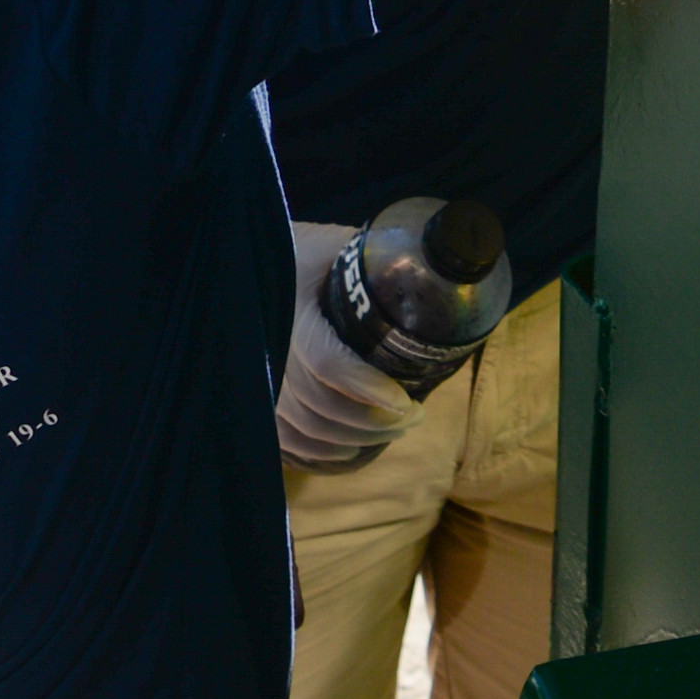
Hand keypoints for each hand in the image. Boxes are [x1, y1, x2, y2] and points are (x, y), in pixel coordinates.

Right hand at [276, 236, 425, 472]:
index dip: (367, 387)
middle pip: (321, 405)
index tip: (406, 402)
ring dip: (354, 439)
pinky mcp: (262, 394)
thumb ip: (383, 258)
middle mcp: (273, 350)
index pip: (328, 362)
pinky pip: (284, 437)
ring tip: (394, 430)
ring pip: (306, 427)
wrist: (264, 262)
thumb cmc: (311, 254)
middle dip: (373, 421)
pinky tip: (349, 451)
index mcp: (295, 313)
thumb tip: (438, 269)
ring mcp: (264, 377)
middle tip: (414, 417)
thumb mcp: (344, 246)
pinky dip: (318, 452)